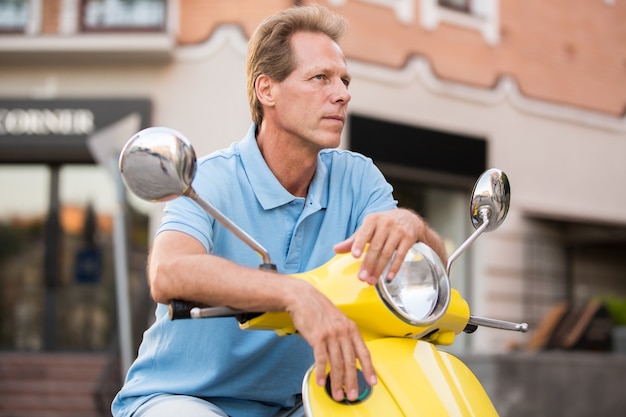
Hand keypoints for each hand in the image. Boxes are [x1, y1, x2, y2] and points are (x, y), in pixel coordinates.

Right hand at [286, 280, 376, 401]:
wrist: (303, 298)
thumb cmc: (319, 309)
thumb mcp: (338, 320)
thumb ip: (345, 336)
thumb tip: (351, 354)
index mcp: (351, 328)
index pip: (364, 352)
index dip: (369, 369)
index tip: (372, 382)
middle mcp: (343, 332)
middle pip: (351, 362)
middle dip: (352, 381)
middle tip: (352, 394)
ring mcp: (330, 334)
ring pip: (337, 363)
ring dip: (337, 382)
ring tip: (337, 393)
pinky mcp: (317, 337)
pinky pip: (321, 359)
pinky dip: (321, 372)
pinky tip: (322, 381)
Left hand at [334, 208, 445, 284]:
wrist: (409, 218)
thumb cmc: (384, 225)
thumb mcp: (368, 228)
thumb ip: (353, 240)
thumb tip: (336, 249)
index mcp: (372, 220)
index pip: (364, 233)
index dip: (359, 244)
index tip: (355, 256)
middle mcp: (385, 224)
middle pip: (375, 247)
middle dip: (368, 264)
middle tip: (362, 278)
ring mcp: (398, 231)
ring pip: (387, 253)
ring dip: (379, 269)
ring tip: (372, 281)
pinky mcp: (409, 239)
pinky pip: (401, 255)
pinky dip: (395, 267)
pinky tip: (389, 277)